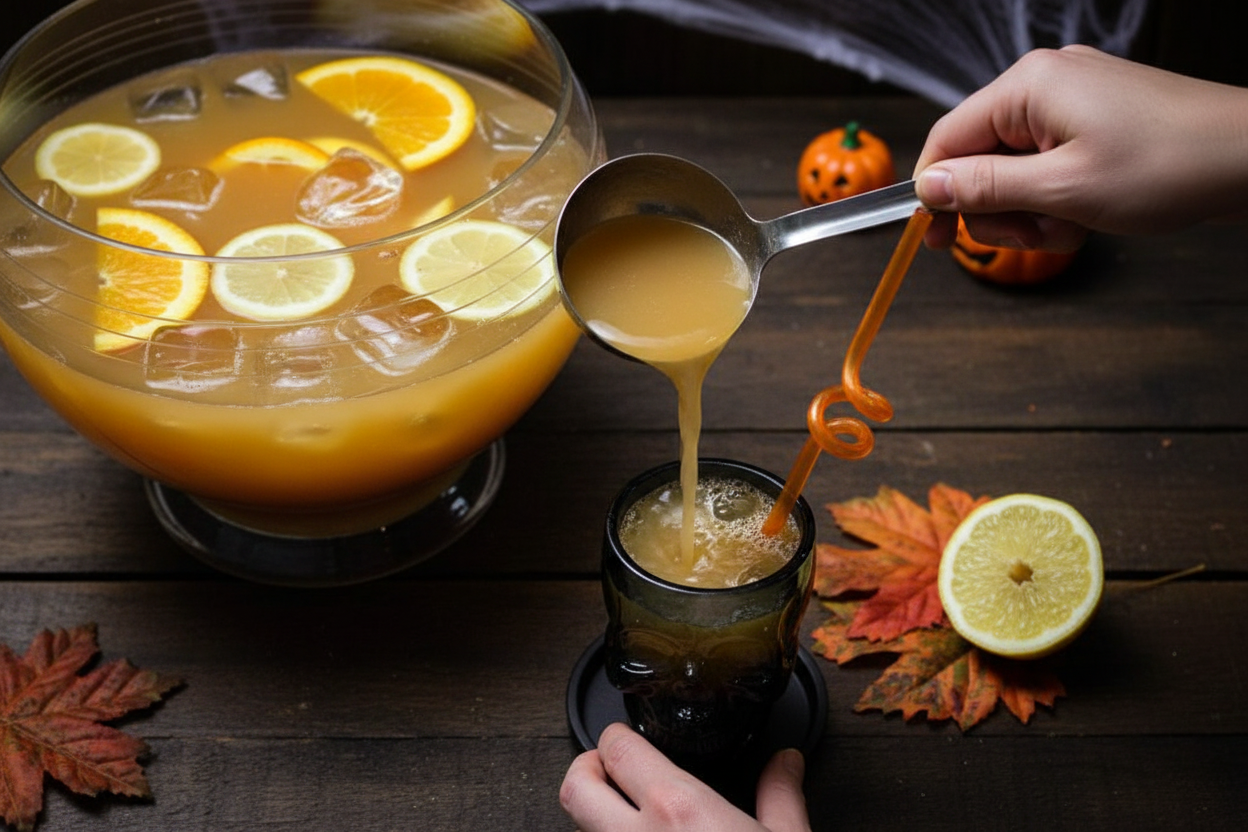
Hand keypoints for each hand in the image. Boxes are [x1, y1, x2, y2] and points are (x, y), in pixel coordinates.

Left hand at [560, 723, 810, 831]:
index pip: (617, 749)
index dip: (617, 737)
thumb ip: (780, 796)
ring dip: (600, 823)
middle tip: (608, 771)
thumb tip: (785, 764)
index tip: (626, 740)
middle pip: (575, 789)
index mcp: (678, 810)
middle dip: (586, 772)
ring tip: (632, 823)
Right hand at [913, 45, 1247, 250]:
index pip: (947, 139)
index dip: (935, 193)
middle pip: (979, 158)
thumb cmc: (1170, 165)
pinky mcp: (1093, 122)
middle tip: (1031, 236)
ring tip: (1069, 227)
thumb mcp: (1062, 190)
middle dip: (998, 210)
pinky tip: (1087, 216)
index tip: (933, 237)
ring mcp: (1072, 102)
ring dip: (1031, 212)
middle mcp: (1045, 85)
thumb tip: (930, 186)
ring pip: (1013, 170)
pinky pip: (1047, 167)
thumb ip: (985, 188)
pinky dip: (1057, 200)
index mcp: (1029, 87)